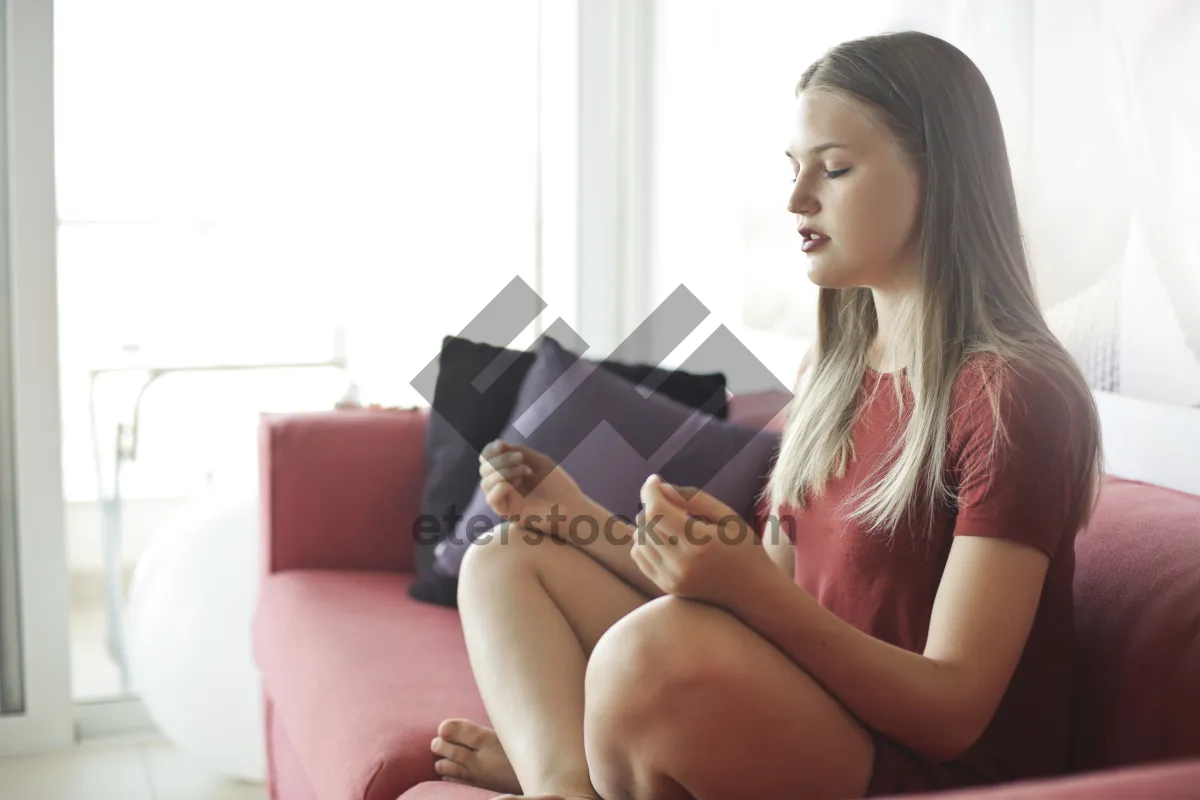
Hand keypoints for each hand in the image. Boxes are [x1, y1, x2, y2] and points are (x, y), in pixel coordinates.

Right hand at [478, 440, 585, 535]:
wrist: (572, 507)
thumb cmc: (558, 485)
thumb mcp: (538, 462)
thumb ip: (519, 451)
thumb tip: (498, 444)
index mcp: (508, 474)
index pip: (487, 460)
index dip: (490, 450)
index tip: (501, 444)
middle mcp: (503, 487)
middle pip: (484, 469)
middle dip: (500, 459)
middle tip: (521, 459)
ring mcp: (505, 501)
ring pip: (486, 483)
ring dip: (502, 471)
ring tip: (525, 471)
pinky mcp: (508, 514)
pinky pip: (491, 499)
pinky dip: (499, 487)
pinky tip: (515, 483)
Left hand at [630, 475, 773, 605]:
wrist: (753, 592)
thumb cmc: (745, 548)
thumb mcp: (728, 516)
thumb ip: (694, 499)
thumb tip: (662, 488)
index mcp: (700, 543)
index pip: (657, 511)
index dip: (650, 491)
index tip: (655, 480)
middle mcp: (682, 564)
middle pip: (646, 524)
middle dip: (651, 505)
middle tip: (668, 500)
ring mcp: (672, 578)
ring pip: (639, 540)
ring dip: (647, 524)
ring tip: (669, 520)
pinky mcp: (667, 586)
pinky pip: (640, 557)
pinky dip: (645, 542)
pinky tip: (663, 537)